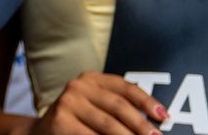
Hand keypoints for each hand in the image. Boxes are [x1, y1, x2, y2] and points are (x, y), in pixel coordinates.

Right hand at [30, 71, 165, 134]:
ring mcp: (67, 103)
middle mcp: (78, 86)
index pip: (125, 87)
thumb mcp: (95, 106)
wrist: (42, 132)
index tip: (164, 117)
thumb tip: (155, 121)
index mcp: (91, 79)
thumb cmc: (78, 121)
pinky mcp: (61, 122)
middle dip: (142, 127)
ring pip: (109, 125)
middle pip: (119, 107)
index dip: (147, 101)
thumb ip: (118, 107)